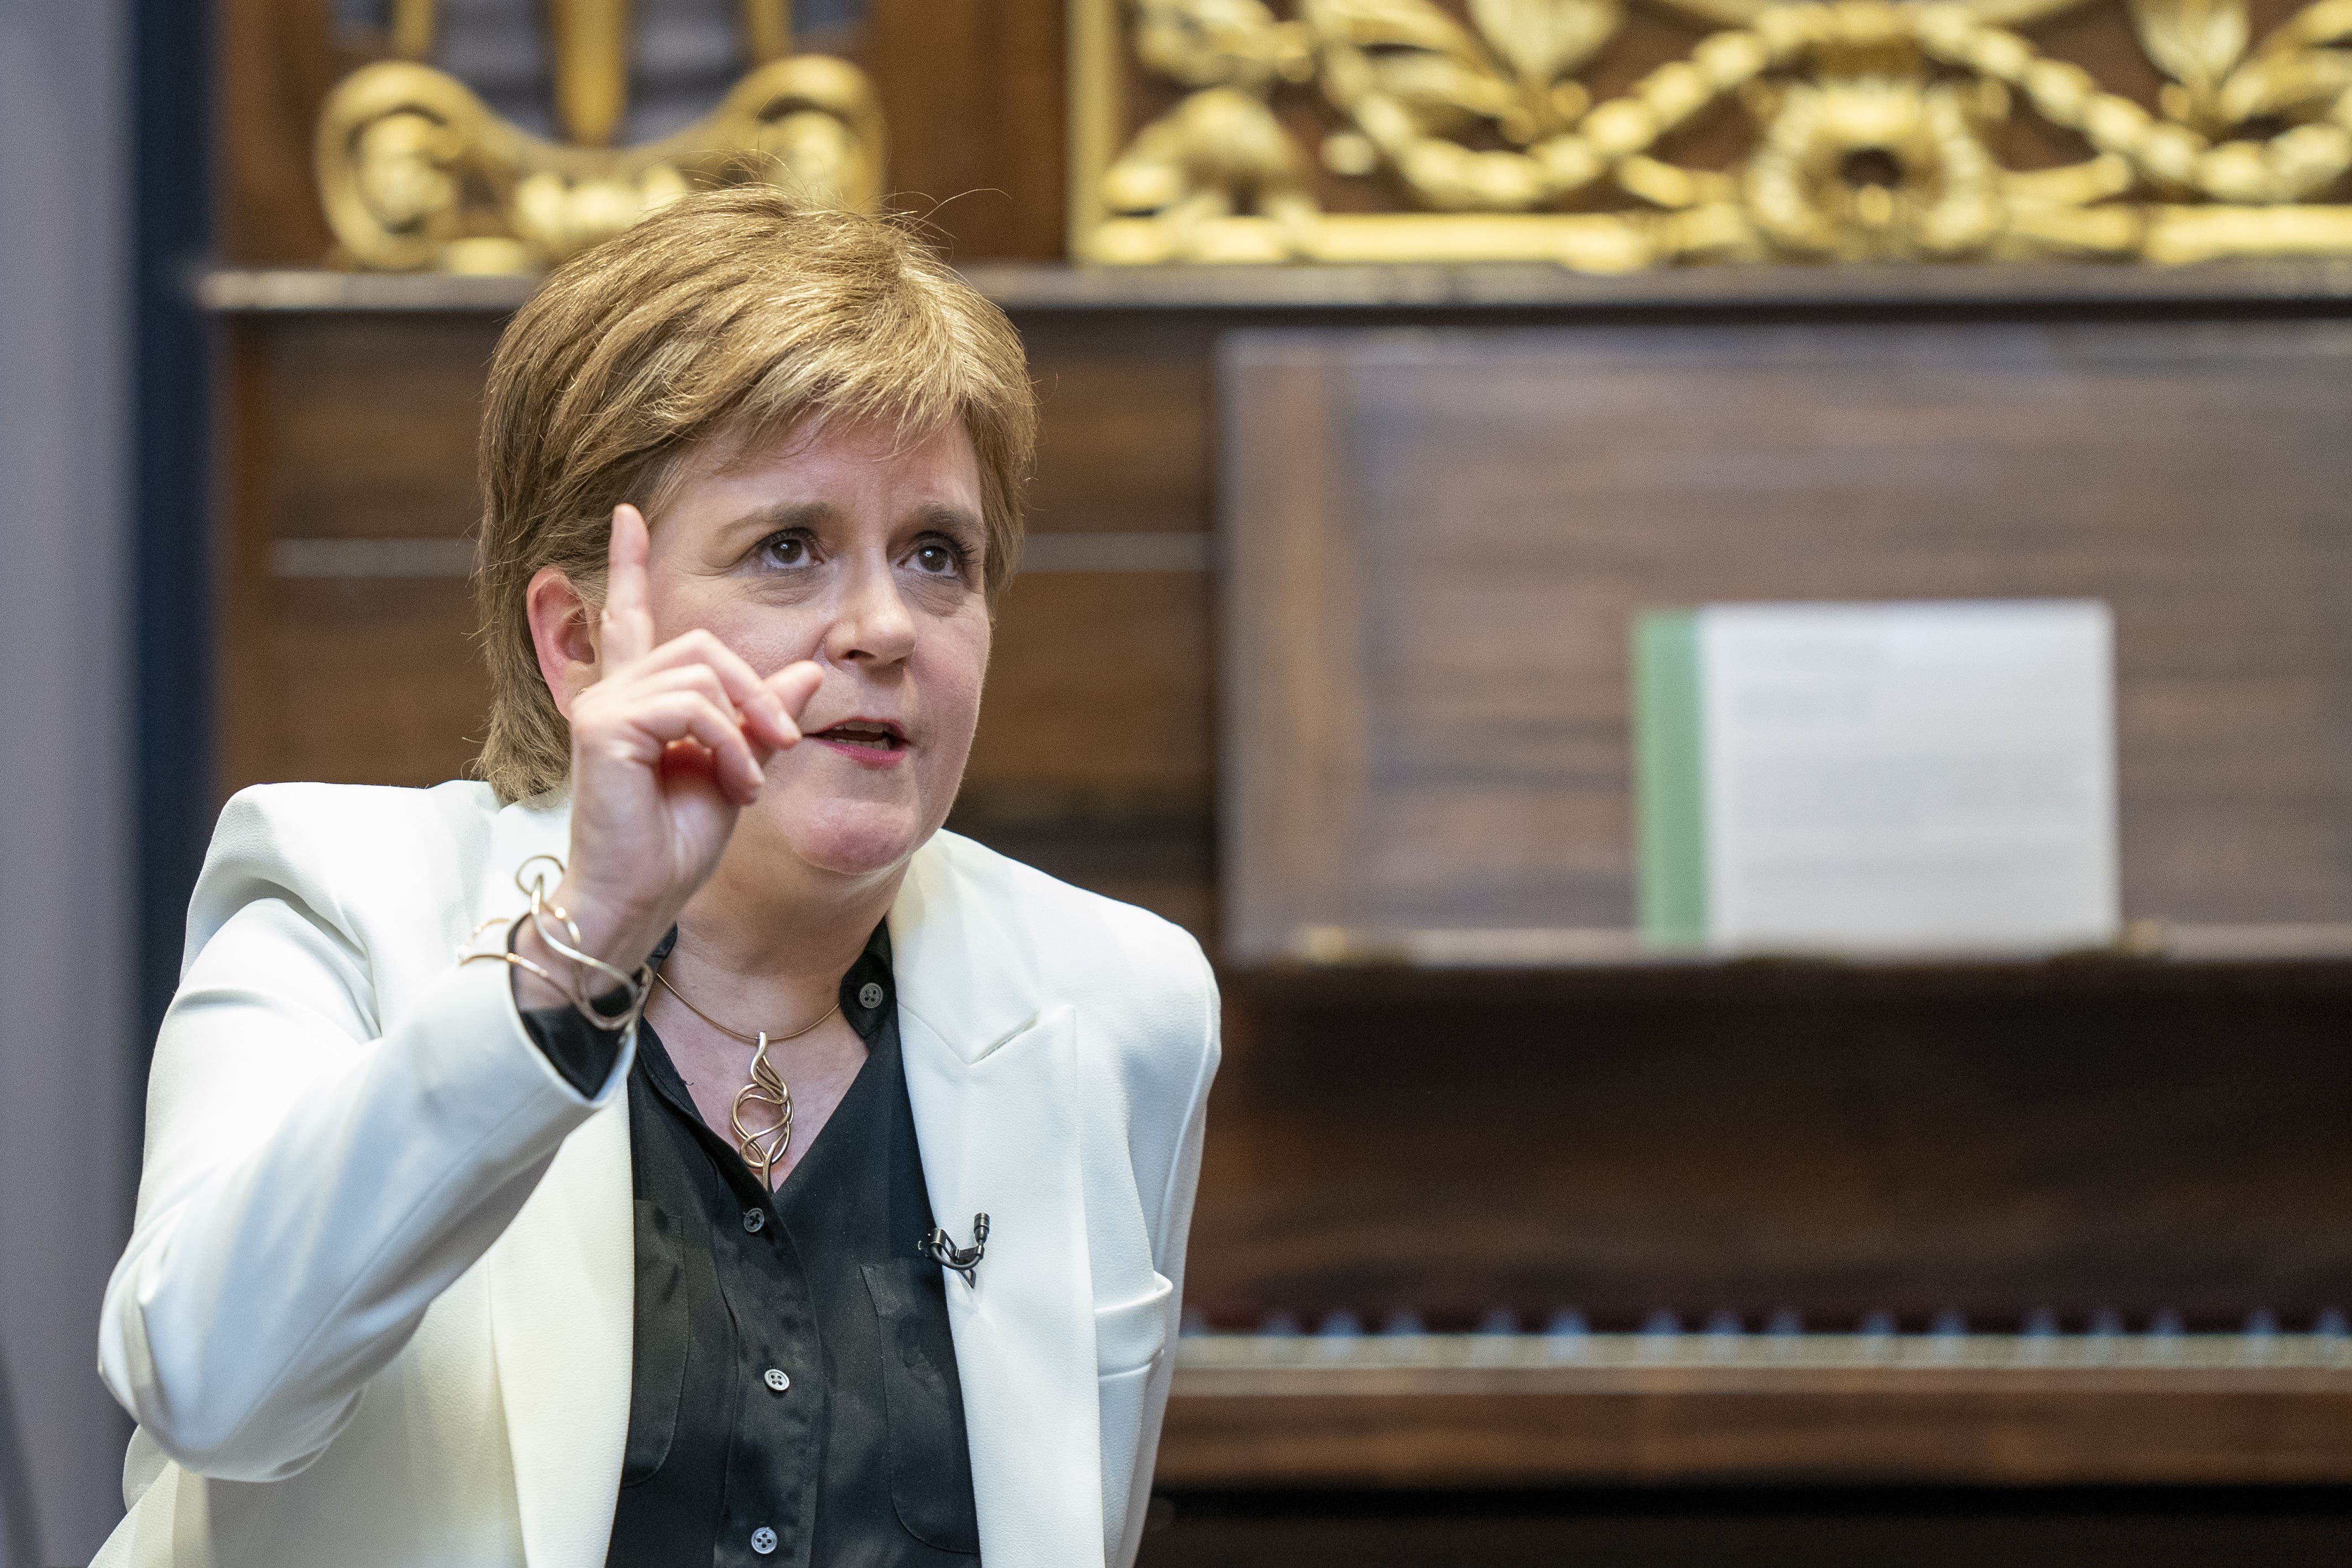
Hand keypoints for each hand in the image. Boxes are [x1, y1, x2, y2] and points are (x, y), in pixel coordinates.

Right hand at [515, 504, 819, 1005]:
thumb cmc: (675, 844)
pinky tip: (734, 786)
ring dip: (746, 728)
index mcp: (638, 698)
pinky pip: (691, 707)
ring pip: (703, 676)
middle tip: (781, 744)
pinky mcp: (604, 727)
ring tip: (749, 781)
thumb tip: (806, 673)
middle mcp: (614, 692)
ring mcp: (604, 706)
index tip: (628, 514)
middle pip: (704, 647)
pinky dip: (728, 745)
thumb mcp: (738, 771)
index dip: (629, 566)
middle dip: (758, 692)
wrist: (638, 900)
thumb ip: (764, 719)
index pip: (631, 617)